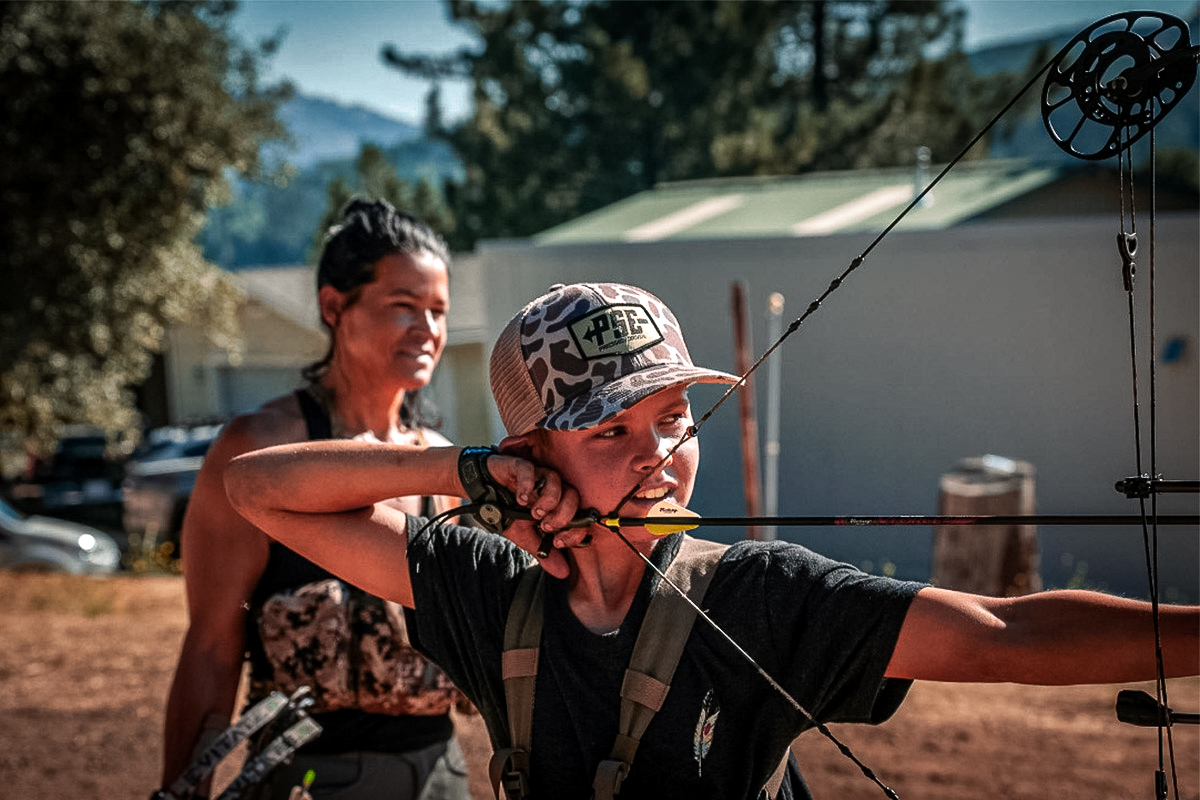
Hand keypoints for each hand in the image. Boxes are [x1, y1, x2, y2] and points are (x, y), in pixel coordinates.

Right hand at [484, 453, 580, 578]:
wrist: (481, 492)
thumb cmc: (505, 511)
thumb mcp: (524, 537)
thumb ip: (543, 552)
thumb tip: (564, 573)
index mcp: (557, 505)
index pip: (579, 515)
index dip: (574, 530)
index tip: (558, 542)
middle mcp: (550, 489)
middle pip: (572, 496)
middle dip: (562, 515)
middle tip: (544, 525)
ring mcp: (537, 475)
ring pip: (556, 480)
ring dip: (548, 500)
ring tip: (532, 512)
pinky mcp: (520, 466)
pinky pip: (530, 470)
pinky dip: (527, 486)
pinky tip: (520, 499)